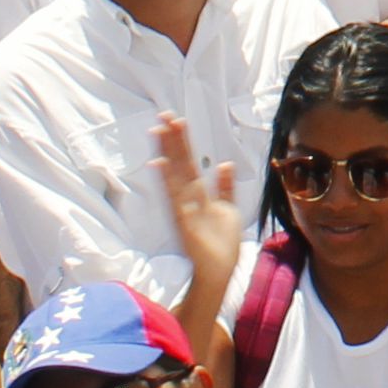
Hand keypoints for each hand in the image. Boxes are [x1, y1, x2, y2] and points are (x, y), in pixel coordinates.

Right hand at [153, 114, 243, 294]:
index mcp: (200, 194)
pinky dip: (167, 180)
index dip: (183, 142)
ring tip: (160, 129)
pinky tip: (160, 163)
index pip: (189, 162)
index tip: (177, 120)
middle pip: (181, 163)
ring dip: (168, 152)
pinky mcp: (184, 221)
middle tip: (164, 114)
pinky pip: (175, 197)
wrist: (218, 273)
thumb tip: (225, 163)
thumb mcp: (228, 209)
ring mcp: (185, 208)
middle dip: (174, 140)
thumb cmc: (222, 244)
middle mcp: (189, 198)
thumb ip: (226, 186)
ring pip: (176, 174)